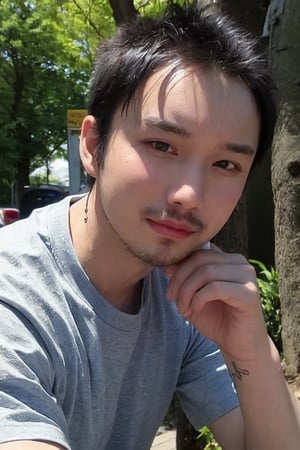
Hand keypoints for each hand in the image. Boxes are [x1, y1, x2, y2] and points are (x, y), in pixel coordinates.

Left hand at [165, 244, 268, 360]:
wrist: (239, 347)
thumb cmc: (217, 320)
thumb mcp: (193, 296)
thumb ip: (184, 279)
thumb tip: (168, 266)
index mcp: (228, 259)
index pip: (198, 251)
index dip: (178, 264)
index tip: (166, 278)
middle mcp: (240, 263)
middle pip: (200, 259)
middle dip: (179, 278)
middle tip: (170, 297)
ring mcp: (247, 277)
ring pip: (206, 272)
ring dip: (187, 291)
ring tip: (183, 309)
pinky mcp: (250, 294)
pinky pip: (215, 288)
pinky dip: (199, 298)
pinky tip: (195, 309)